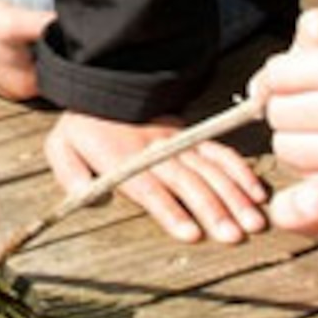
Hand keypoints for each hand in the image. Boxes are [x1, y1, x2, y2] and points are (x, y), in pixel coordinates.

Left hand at [46, 111, 269, 245]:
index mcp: (121, 156)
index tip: (191, 234)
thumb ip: (71, 174)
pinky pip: (219, 151)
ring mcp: (177, 139)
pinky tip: (257, 193)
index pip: (148, 187)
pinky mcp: (191, 133)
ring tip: (253, 222)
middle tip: (233, 236)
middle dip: (212, 209)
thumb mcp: (60, 146)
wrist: (104, 80)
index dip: (170, 210)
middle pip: (186, 181)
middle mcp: (153, 149)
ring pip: (210, 169)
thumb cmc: (83, 124)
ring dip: (233, 196)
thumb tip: (89, 199)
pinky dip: (240, 170)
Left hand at [257, 3, 317, 204]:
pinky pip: (308, 178)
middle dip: (287, 104)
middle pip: (278, 113)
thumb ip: (317, 29)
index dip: (281, 73)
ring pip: (286, 149)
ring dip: (297, 136)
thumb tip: (264, 80)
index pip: (279, 75)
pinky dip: (315, 165)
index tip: (299, 73)